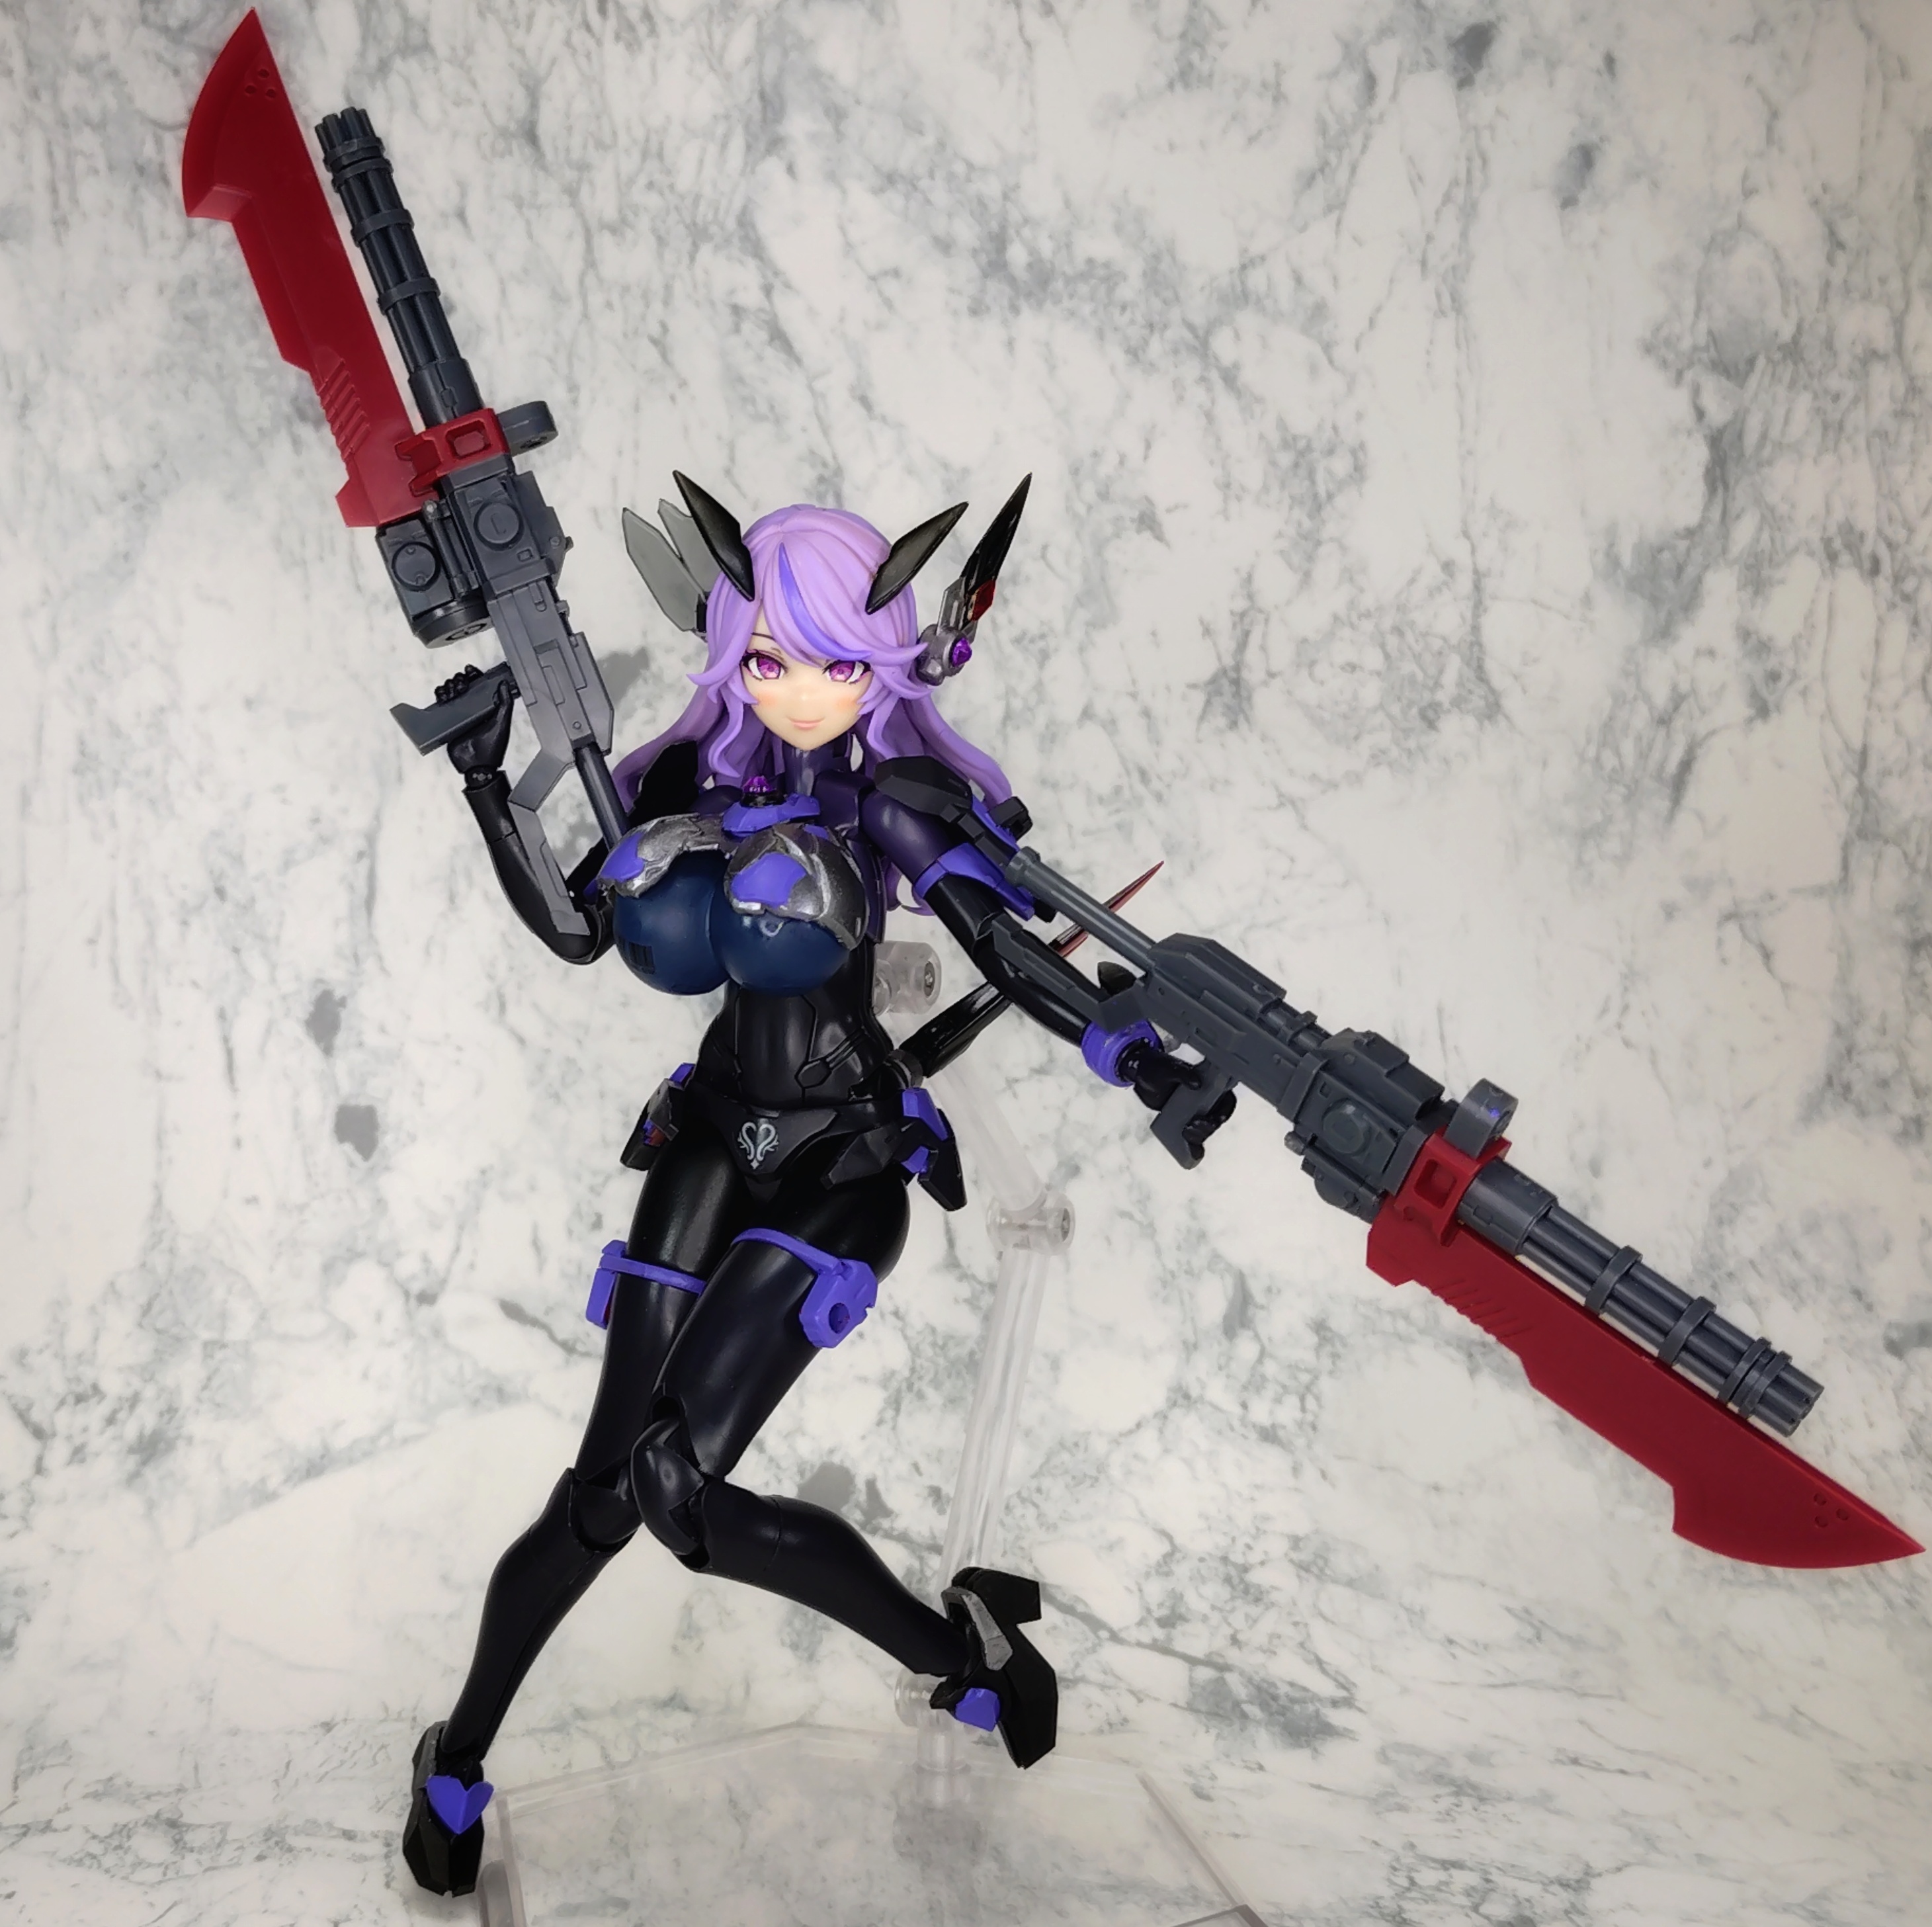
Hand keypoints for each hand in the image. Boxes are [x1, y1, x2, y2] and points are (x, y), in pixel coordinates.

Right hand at [437, 666, 516, 784]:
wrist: (477, 766)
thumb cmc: (492, 748)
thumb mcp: (502, 723)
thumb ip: (505, 703)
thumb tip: (504, 684)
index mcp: (486, 706)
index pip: (479, 684)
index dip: (474, 675)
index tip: (470, 670)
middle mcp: (472, 708)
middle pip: (462, 684)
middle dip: (459, 680)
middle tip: (461, 687)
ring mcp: (459, 714)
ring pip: (449, 691)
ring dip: (449, 686)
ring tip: (452, 693)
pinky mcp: (447, 721)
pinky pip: (440, 704)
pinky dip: (439, 696)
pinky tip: (443, 697)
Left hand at [1118, 1042, 1237, 1154]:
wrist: (1142, 1076)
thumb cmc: (1158, 1068)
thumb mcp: (1169, 1069)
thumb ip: (1183, 1073)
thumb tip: (1197, 1084)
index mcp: (1209, 1084)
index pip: (1226, 1099)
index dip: (1226, 1110)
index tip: (1216, 1117)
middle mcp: (1206, 1100)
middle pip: (1217, 1119)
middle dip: (1209, 1127)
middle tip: (1193, 1126)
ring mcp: (1195, 1113)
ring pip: (1206, 1130)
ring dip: (1200, 1137)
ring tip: (1186, 1135)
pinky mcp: (1184, 1123)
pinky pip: (1193, 1138)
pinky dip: (1194, 1148)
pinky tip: (1191, 1155)